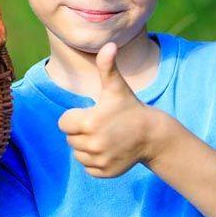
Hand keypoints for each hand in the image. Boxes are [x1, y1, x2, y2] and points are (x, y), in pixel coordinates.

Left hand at [57, 41, 160, 177]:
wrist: (152, 135)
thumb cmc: (129, 107)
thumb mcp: (115, 87)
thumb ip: (107, 66)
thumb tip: (109, 44)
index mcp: (89, 123)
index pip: (64, 123)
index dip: (75, 118)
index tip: (91, 114)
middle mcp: (93, 144)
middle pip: (70, 139)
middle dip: (81, 132)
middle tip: (100, 126)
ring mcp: (100, 160)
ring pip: (78, 154)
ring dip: (86, 147)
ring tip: (105, 137)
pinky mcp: (105, 172)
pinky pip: (88, 167)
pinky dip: (94, 161)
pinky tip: (109, 150)